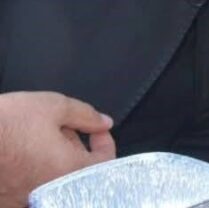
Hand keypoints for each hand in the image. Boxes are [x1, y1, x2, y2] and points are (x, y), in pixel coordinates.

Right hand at [0, 91, 114, 207]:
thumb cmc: (7, 121)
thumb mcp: (53, 106)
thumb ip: (85, 115)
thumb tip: (104, 123)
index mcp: (69, 170)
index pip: (104, 164)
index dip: (104, 143)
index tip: (96, 130)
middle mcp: (49, 191)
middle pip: (76, 172)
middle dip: (73, 147)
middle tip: (60, 128)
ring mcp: (25, 199)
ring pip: (52, 179)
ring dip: (53, 158)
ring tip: (38, 138)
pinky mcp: (6, 200)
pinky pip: (30, 186)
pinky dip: (33, 170)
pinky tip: (22, 153)